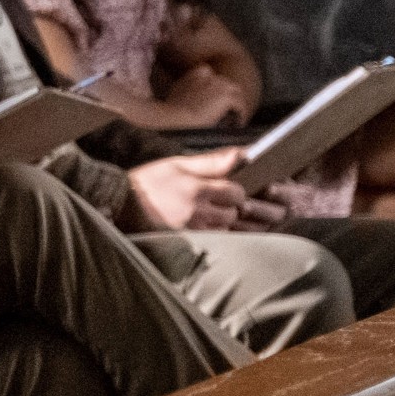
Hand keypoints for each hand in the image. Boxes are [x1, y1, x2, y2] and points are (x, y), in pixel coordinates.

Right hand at [129, 148, 286, 231]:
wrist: (118, 204)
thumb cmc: (148, 182)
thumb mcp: (176, 164)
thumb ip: (211, 162)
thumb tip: (243, 155)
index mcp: (197, 188)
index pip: (235, 192)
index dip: (242, 191)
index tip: (246, 190)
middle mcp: (198, 211)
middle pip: (236, 213)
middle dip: (252, 209)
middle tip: (276, 209)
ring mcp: (193, 228)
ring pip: (230, 229)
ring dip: (247, 225)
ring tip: (269, 221)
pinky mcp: (187, 241)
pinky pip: (218, 240)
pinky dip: (231, 236)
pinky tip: (241, 234)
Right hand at [159, 65, 250, 130]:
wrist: (177, 120)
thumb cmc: (172, 116)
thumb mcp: (173, 100)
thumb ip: (183, 95)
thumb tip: (188, 105)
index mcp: (192, 76)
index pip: (207, 74)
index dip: (212, 88)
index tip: (211, 100)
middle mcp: (206, 76)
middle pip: (225, 83)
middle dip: (225, 96)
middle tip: (225, 112)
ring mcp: (218, 84)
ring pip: (235, 93)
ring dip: (235, 104)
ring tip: (234, 119)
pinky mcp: (226, 96)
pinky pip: (240, 104)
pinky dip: (240, 114)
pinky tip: (237, 124)